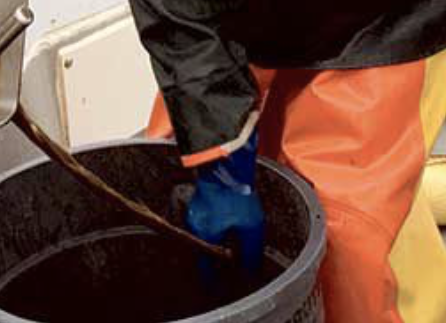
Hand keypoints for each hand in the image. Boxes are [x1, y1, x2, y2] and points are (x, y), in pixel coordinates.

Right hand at [186, 136, 265, 282]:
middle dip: (214, 259)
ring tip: (230, 244)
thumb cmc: (236, 193)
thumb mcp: (251, 227)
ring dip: (215, 241)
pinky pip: (205, 220)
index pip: (204, 267)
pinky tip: (227, 222)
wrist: (226, 160)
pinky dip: (215, 226)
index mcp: (203, 236)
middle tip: (226, 266)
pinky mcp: (200, 197)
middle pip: (203, 250)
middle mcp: (194, 224)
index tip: (215, 287)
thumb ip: (251, 252)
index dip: (211, 279)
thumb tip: (250, 270)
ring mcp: (194, 209)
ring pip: (204, 234)